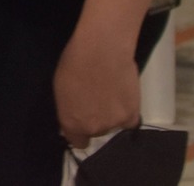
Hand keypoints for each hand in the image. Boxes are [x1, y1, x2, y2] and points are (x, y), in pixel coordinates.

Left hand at [54, 29, 140, 148]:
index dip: (79, 133)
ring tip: (110, 95)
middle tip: (96, 100)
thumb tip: (74, 117)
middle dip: (95, 119)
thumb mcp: (61, 89)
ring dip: (111, 115)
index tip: (81, 122)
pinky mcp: (132, 116)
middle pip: (95, 131)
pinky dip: (127, 114)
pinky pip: (129, 123)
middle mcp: (93, 128)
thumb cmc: (74, 63)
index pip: (76, 141)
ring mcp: (114, 124)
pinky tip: (123, 99)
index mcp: (72, 122)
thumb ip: (69, 109)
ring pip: (112, 126)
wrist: (101, 51)